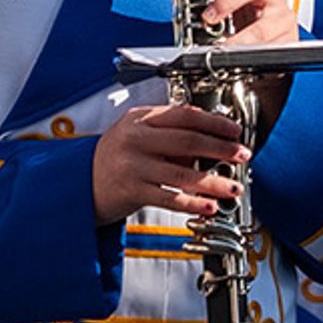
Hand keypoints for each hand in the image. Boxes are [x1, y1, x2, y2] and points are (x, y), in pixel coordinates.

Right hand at [94, 99, 246, 223]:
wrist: (81, 183)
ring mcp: (133, 165)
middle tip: (241, 155)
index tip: (234, 131)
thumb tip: (212, 139)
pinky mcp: (131, 190)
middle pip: (187, 141)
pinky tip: (209, 207)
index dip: (214, 122)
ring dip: (214, 182)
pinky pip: (170, 197)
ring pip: (182, 173)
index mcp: (140, 119)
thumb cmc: (115, 159)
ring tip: (233, 187)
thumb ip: (168, 134)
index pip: (183, 115)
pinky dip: (193, 203)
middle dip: (221, 148)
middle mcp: (135, 139)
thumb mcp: (138, 136)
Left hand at [201, 0, 293, 46]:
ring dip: (239, 37)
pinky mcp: (287, 38)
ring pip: (262, 25)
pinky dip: (251, 52)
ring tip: (222, 45)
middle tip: (209, 16)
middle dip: (227, 2)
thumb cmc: (247, 17)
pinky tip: (238, 55)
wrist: (269, 41)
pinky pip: (270, 46)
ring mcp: (280, 15)